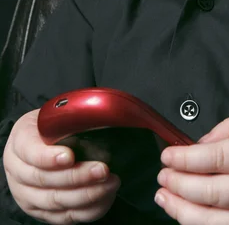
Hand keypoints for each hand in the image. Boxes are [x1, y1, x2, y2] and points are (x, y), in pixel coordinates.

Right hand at [3, 109, 120, 223]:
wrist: (39, 143)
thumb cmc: (50, 128)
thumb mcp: (51, 116)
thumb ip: (66, 119)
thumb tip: (96, 117)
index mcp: (19, 143)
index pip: (30, 152)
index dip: (49, 157)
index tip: (70, 156)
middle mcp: (18, 172)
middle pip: (44, 180)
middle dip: (77, 177)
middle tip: (102, 169)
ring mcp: (27, 195)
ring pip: (55, 202)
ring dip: (86, 195)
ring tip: (110, 183)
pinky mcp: (41, 212)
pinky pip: (64, 217)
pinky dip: (88, 210)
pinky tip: (105, 198)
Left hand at [155, 117, 228, 224]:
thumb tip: (198, 145)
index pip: (217, 159)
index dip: (186, 158)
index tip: (167, 155)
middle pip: (211, 193)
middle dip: (179, 185)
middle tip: (162, 176)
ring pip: (212, 222)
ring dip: (181, 210)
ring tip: (163, 197)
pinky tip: (184, 214)